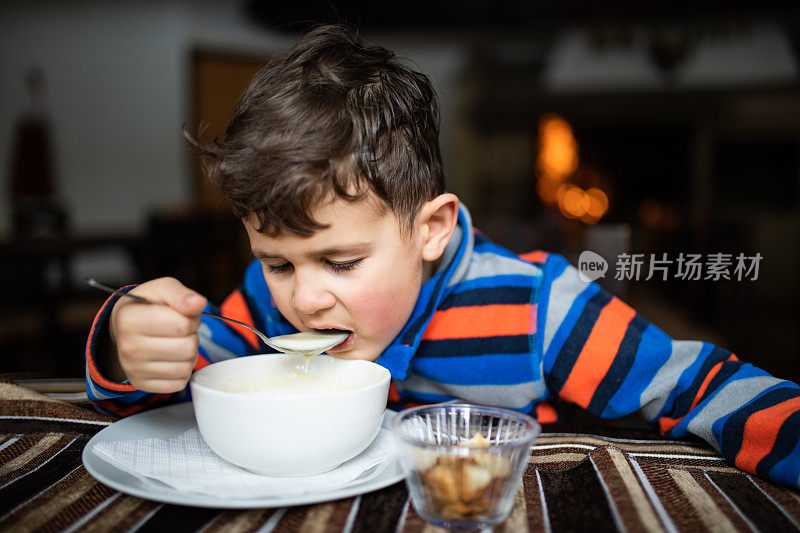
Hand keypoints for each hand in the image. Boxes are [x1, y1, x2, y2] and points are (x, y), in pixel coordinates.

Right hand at [109, 277, 206, 392]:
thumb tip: (198, 303)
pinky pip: (179, 383)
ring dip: (189, 354)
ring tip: (177, 342)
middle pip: (187, 348)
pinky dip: (182, 370)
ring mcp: (134, 369)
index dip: (191, 318)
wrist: (124, 326)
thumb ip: (181, 294)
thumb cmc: (147, 305)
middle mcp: (129, 347)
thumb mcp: (162, 289)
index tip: (183, 315)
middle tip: (181, 330)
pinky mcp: (142, 384)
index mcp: (130, 320)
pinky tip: (172, 358)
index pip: (182, 325)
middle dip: (192, 336)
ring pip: (186, 367)